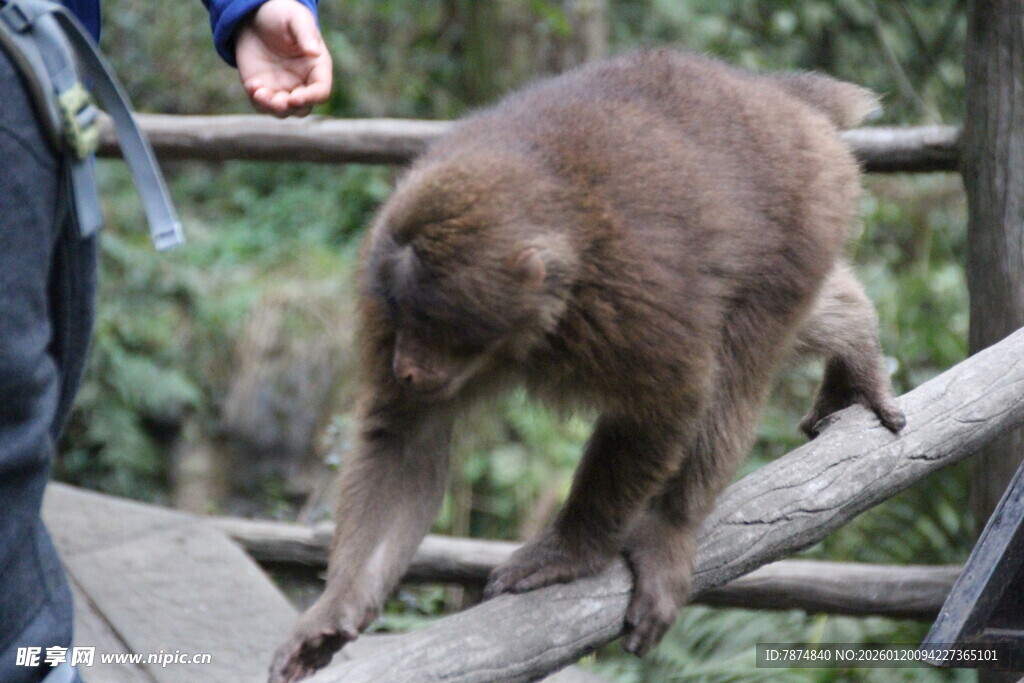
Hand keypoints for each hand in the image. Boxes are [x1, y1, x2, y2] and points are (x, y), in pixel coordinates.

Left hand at [235, 0, 332, 116]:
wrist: (254, 16)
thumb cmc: (281, 14)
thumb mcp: (295, 18)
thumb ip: (306, 33)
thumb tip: (314, 51)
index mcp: (317, 68)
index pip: (321, 91)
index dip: (311, 98)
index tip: (296, 97)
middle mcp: (302, 83)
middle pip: (303, 108)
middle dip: (291, 108)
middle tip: (277, 101)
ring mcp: (282, 89)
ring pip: (282, 111)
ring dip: (272, 108)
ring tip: (259, 93)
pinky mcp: (263, 89)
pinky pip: (261, 104)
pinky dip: (257, 101)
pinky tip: (252, 85)